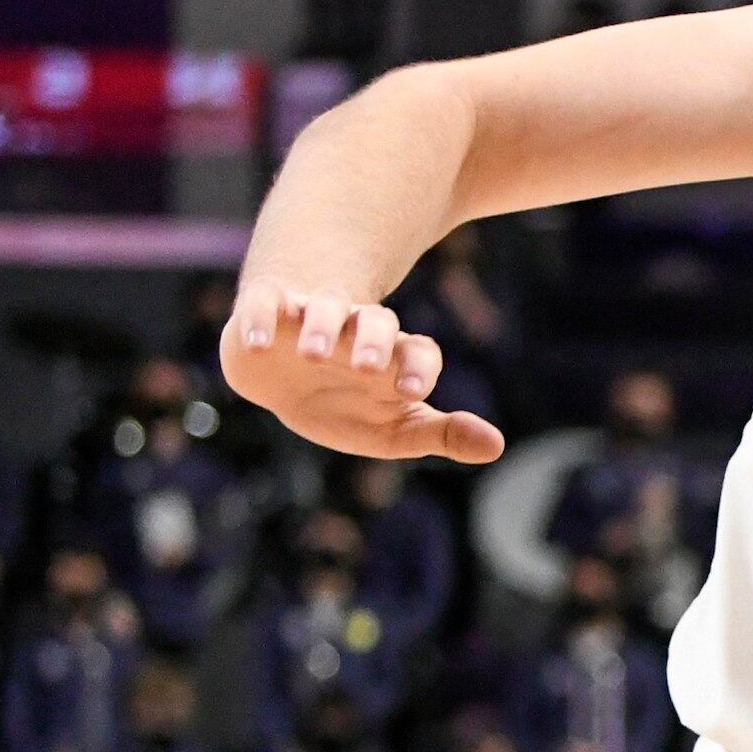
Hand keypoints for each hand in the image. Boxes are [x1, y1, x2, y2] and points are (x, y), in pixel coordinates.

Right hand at [225, 285, 503, 466]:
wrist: (283, 376)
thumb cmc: (349, 405)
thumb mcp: (395, 428)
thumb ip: (442, 434)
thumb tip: (494, 446)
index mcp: (394, 356)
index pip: (419, 352)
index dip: (418, 368)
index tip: (414, 392)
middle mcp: (357, 329)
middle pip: (377, 323)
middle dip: (374, 342)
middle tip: (367, 367)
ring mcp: (311, 316)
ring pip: (325, 309)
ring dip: (322, 327)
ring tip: (313, 354)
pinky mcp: (267, 310)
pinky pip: (265, 305)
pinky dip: (261, 320)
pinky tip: (257, 344)